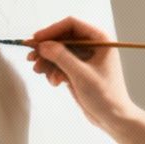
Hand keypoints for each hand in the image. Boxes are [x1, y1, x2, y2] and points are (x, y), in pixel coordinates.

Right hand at [25, 15, 134, 130]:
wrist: (113, 118)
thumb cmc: (105, 96)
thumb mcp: (81, 75)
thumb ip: (61, 57)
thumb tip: (43, 45)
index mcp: (101, 40)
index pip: (72, 25)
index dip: (52, 30)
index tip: (36, 40)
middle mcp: (93, 46)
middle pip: (63, 38)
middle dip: (46, 48)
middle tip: (31, 58)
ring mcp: (85, 58)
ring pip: (59, 52)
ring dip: (47, 61)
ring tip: (39, 71)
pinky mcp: (79, 70)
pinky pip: (61, 64)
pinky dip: (53, 71)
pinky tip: (54, 82)